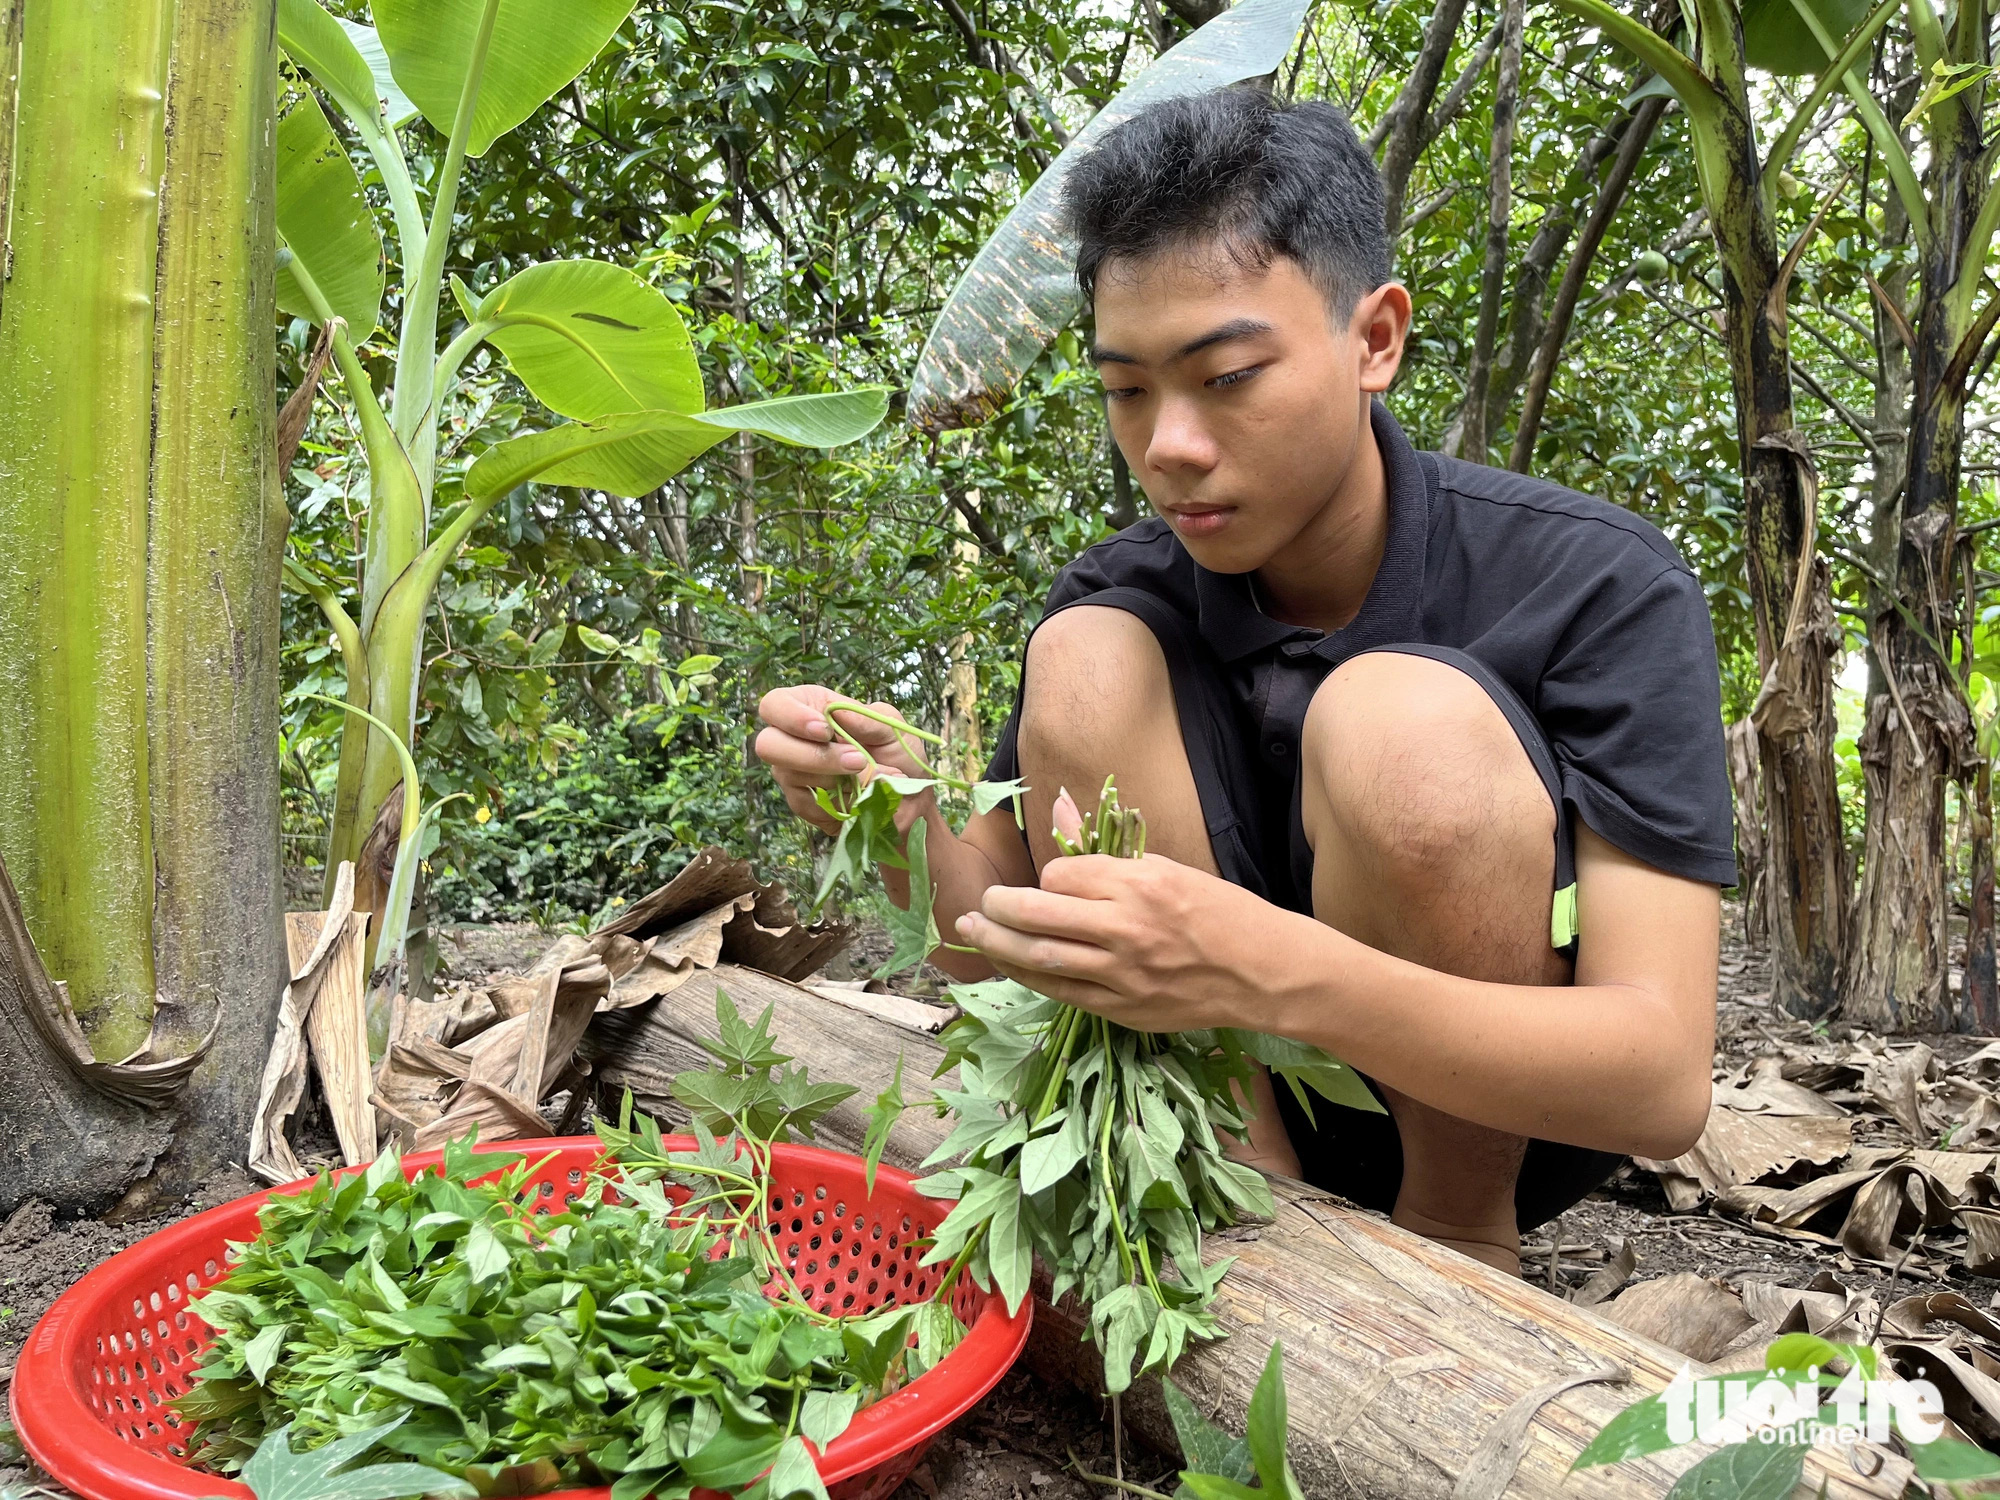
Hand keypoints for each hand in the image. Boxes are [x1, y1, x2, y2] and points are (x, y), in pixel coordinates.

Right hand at [754, 685, 933, 835]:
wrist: (910, 799)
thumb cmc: (897, 753)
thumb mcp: (892, 729)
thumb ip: (866, 719)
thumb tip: (836, 710)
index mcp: (810, 707)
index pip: (775, 705)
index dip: (791, 717)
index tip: (824, 731)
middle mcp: (792, 739)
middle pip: (768, 745)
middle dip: (813, 755)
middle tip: (856, 761)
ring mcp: (792, 773)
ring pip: (788, 776)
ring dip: (834, 779)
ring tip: (870, 779)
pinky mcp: (801, 803)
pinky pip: (805, 804)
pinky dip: (837, 802)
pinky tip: (858, 798)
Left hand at [954, 811, 1315, 1030]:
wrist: (1263, 972)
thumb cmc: (1219, 912)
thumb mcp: (1166, 867)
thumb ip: (1104, 846)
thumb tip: (1059, 806)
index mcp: (1140, 884)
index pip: (1063, 874)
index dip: (1050, 877)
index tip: (1053, 880)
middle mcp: (1127, 928)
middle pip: (1038, 915)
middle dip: (999, 907)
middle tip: (980, 902)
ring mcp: (1124, 974)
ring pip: (1041, 958)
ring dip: (998, 944)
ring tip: (971, 929)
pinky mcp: (1124, 1009)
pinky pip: (1062, 993)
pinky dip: (1030, 976)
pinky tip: (1010, 964)